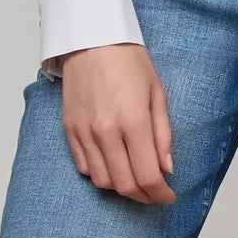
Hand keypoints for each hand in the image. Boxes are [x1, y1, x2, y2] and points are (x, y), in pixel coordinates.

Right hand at [53, 42, 175, 202]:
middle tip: (155, 194)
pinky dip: (100, 174)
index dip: (160, 194)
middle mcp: (105, 132)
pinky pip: (83, 167)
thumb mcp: (158, 95)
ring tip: (135, 180)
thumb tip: (166, 169)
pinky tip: (113, 166)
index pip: (147, 175)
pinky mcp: (69, 130)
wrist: (92, 39)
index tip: (168, 197)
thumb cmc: (128, 62)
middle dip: (144, 197)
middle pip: (124, 185)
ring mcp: (84, 132)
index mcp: (132, 121)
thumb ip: (163, 135)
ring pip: (102, 181)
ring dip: (122, 188)